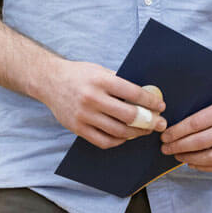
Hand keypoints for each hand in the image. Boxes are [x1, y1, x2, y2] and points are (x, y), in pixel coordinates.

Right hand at [40, 59, 165, 149]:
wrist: (50, 81)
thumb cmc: (79, 74)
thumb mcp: (100, 71)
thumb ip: (120, 82)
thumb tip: (146, 94)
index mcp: (101, 81)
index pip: (133, 93)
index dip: (150, 102)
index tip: (161, 107)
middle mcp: (92, 98)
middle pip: (128, 116)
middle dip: (148, 121)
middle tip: (159, 123)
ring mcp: (84, 116)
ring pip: (118, 132)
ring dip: (136, 133)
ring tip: (145, 131)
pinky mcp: (77, 128)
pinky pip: (103, 141)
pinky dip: (118, 141)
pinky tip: (125, 137)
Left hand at [159, 81, 211, 171]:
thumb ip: (198, 105)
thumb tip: (169, 118)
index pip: (197, 123)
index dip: (177, 132)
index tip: (165, 136)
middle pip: (202, 142)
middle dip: (179, 147)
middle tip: (166, 148)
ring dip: (190, 159)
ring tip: (177, 155)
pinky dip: (205, 167)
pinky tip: (192, 163)